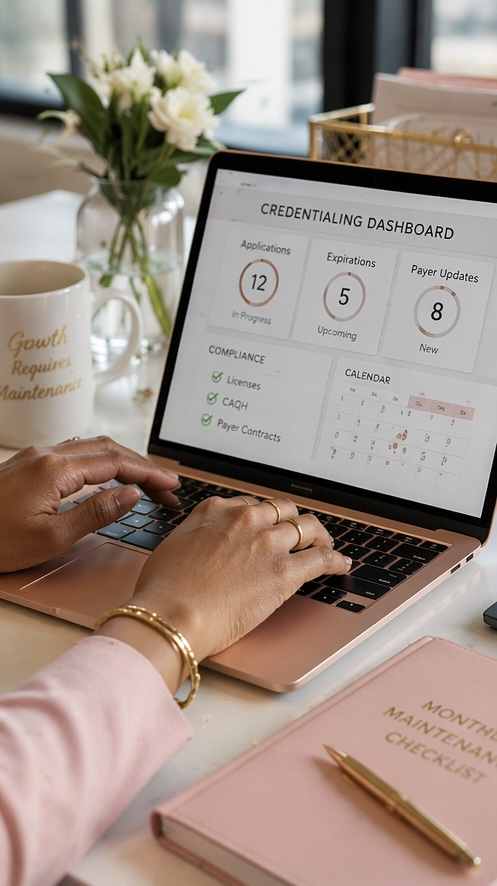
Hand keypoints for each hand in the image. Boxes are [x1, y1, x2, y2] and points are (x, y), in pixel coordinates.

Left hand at [0, 436, 179, 571]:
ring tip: (147, 485)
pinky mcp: (28, 464)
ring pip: (92, 448)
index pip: (117, 462)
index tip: (172, 485)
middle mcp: (47, 454)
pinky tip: (110, 479)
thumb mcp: (52, 538)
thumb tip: (133, 493)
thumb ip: (97, 512)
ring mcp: (35, 456)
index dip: (149, 473)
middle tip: (167, 489)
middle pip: (109, 449)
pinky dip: (102, 463)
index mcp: (56, 469)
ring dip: (124, 462)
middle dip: (143, 466)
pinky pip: (76, 455)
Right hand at [127, 495, 350, 664]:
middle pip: (282, 509)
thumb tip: (201, 547)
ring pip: (308, 527)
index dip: (262, 518)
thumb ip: (195, 538)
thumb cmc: (163, 590)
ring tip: (324, 546)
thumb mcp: (173, 547)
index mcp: (216, 510)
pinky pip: (322, 557)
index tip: (266, 528)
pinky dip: (336, 560)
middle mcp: (245, 519)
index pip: (250, 505)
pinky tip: (340, 565)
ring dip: (319, 536)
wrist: (172, 613)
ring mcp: (268, 543)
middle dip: (292, 521)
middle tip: (298, 535)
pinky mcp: (286, 570)